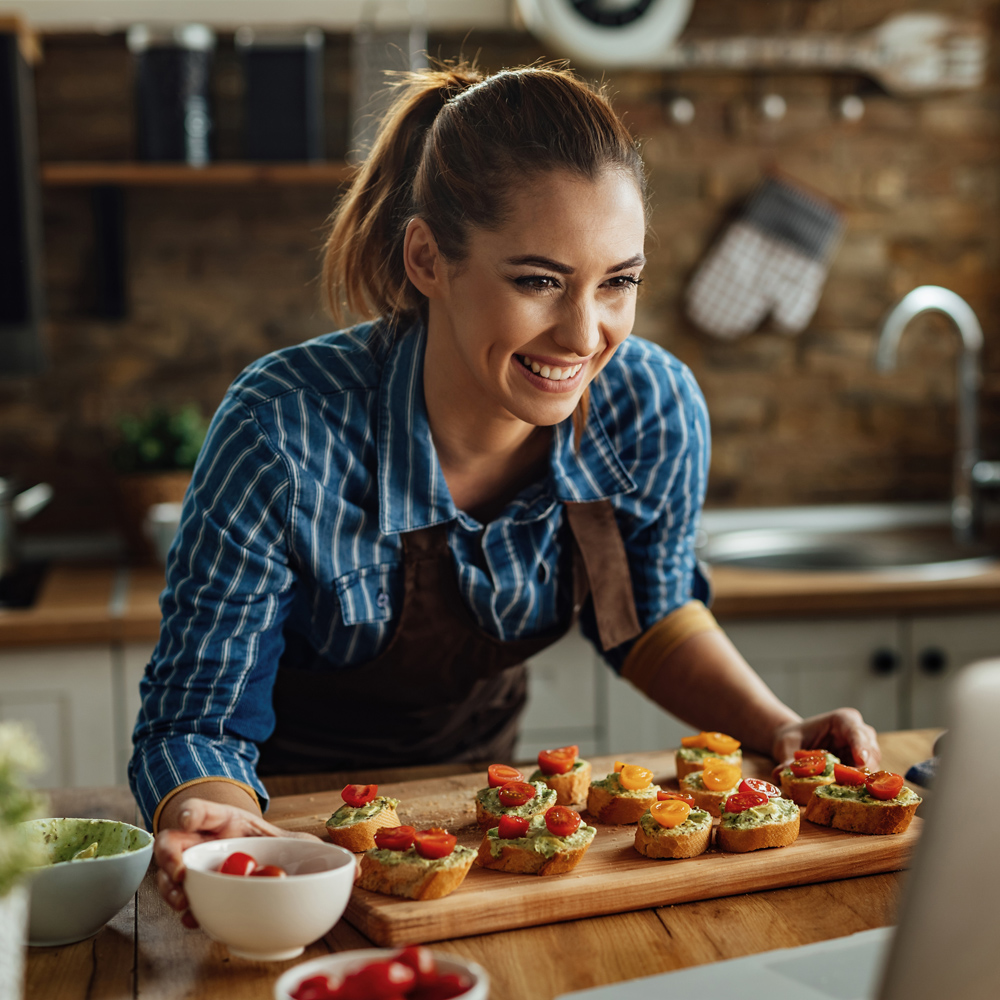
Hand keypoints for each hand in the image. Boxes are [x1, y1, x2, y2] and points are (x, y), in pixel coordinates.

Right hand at [153, 797, 319, 927]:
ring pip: (167, 874)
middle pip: (170, 841)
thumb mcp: (288, 840)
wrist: (255, 861)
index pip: (200, 809)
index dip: (191, 812)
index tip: (189, 819)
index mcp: (222, 820)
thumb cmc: (266, 844)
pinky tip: (193, 919)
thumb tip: (356, 868)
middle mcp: (201, 841)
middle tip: (181, 872)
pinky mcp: (193, 890)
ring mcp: (192, 865)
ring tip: (183, 904)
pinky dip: (185, 911)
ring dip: (171, 890)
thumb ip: (315, 850)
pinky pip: (180, 900)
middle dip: (169, 856)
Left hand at [769, 708, 880, 783]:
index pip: (856, 731)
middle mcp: (858, 733)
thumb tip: (779, 773)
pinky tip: (850, 794)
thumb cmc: (792, 739)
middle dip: (864, 768)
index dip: (860, 745)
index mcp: (842, 720)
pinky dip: (860, 786)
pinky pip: (867, 777)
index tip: (861, 760)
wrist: (795, 745)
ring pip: (873, 766)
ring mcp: (864, 751)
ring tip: (850, 791)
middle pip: (870, 751)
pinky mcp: (862, 767)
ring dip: (863, 780)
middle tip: (854, 785)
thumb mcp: (787, 746)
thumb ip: (787, 759)